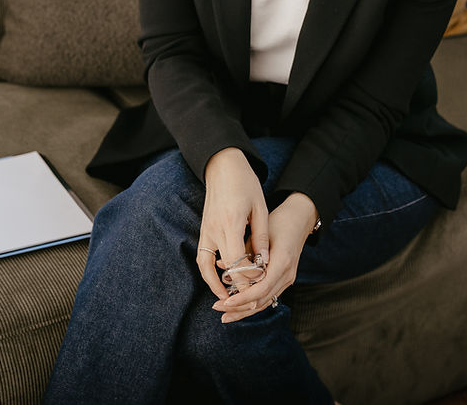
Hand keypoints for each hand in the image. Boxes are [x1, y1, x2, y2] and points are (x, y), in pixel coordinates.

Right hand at [196, 148, 268, 301]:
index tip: (260, 287)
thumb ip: (261, 237)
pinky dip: (208, 271)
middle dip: (235, 286)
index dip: (248, 278)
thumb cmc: (245, 184)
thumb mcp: (260, 208)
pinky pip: (202, 257)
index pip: (237, 261)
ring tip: (226, 299)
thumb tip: (264, 262)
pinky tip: (219, 280)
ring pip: (205, 266)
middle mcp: (214, 229)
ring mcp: (206, 230)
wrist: (222, 166)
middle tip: (247, 300)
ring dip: (214, 284)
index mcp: (231, 223)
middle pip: (223, 267)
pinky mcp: (203, 230)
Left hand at [212, 192, 318, 322]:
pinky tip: (237, 304)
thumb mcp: (259, 232)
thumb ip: (243, 252)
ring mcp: (288, 279)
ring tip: (225, 313)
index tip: (225, 302)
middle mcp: (287, 275)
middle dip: (240, 308)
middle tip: (218, 309)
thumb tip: (221, 267)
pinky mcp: (284, 279)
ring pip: (265, 302)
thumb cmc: (278, 222)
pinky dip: (252, 302)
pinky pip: (268, 296)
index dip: (242, 298)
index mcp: (282, 262)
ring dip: (244, 309)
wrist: (300, 219)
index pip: (261, 289)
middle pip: (262, 301)